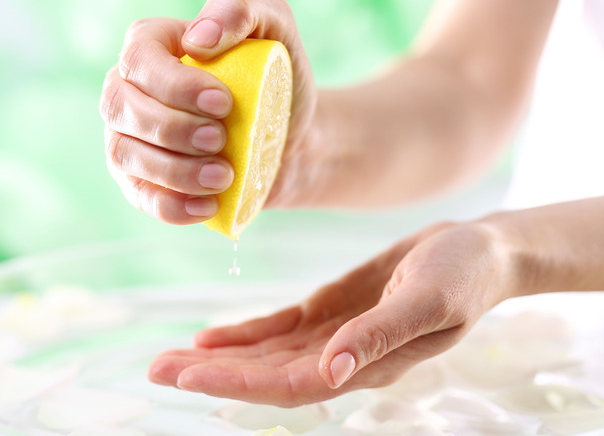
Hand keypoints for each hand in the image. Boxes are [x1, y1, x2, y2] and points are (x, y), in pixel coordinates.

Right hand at [99, 0, 316, 223]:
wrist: (290, 138)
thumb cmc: (276, 79)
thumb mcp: (274, 28)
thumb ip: (241, 11)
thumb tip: (199, 40)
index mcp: (152, 47)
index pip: (140, 59)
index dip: (174, 84)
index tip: (223, 102)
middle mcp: (129, 90)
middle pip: (122, 107)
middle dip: (172, 128)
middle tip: (222, 139)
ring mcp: (129, 138)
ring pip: (124, 154)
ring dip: (173, 170)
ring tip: (223, 176)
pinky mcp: (142, 180)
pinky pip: (140, 196)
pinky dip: (171, 206)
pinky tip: (207, 206)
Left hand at [148, 221, 514, 406]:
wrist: (478, 250)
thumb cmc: (463, 274)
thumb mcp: (427, 301)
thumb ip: (379, 337)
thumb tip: (331, 374)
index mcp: (363, 362)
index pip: (289, 384)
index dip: (237, 382)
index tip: (188, 375)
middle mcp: (340, 357)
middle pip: (264, 374)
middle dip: (210, 372)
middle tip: (155, 368)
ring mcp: (331, 336)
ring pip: (263, 355)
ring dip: (216, 357)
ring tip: (168, 357)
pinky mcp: (327, 311)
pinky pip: (276, 329)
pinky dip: (242, 335)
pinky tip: (209, 337)